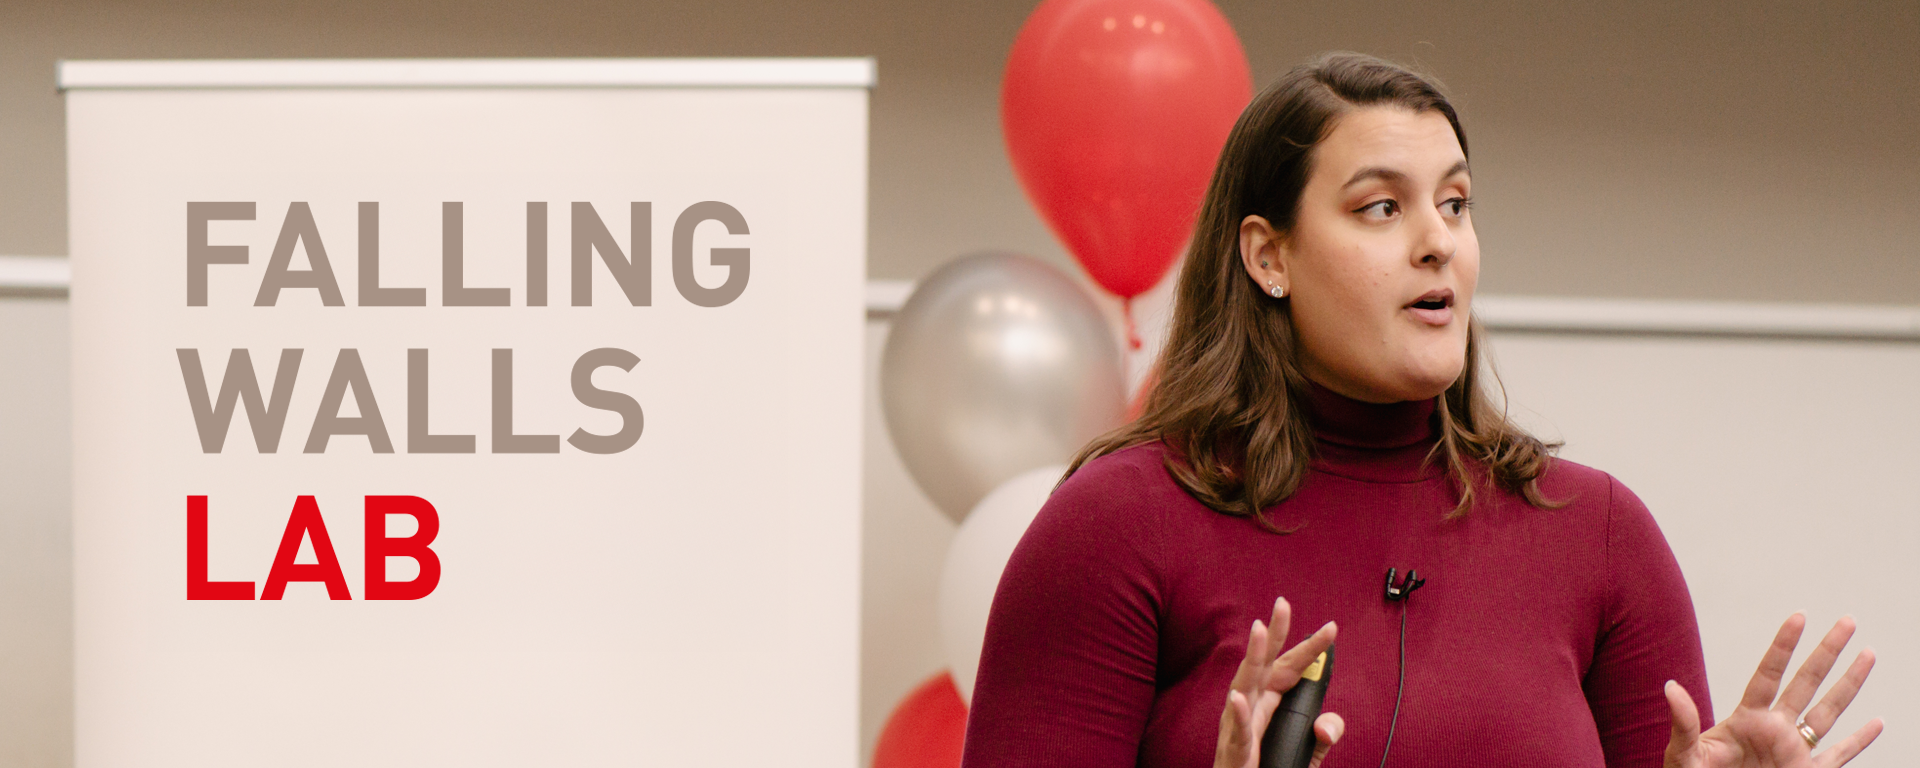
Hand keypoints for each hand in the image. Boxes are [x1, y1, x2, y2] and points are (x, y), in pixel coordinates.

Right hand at [1214, 597, 1342, 767]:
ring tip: (1259, 631)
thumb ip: (1323, 735)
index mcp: (1269, 704)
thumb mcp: (1308, 753)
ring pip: (1244, 685)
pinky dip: (1237, 713)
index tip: (1330, 628)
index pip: (1290, 669)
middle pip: (1264, 664)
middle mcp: (1252, 707)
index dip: (1309, 648)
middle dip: (1274, 633)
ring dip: (1252, 658)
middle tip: (1283, 603)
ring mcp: (1239, 726)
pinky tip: (1238, 696)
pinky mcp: (1234, 750)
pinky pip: (1235, 729)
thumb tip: (1328, 721)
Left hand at [1665, 613, 1881, 767]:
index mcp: (1746, 719)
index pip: (1768, 674)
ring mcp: (1792, 751)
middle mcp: (1774, 730)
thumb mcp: (1684, 753)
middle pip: (1807, 682)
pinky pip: (1839, 756)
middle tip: (1847, 621)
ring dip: (1849, 685)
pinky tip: (1876, 723)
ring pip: (1828, 712)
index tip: (1799, 617)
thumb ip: (1683, 722)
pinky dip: (1859, 742)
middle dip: (1827, 652)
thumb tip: (1670, 687)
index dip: (1783, 646)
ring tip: (1868, 654)